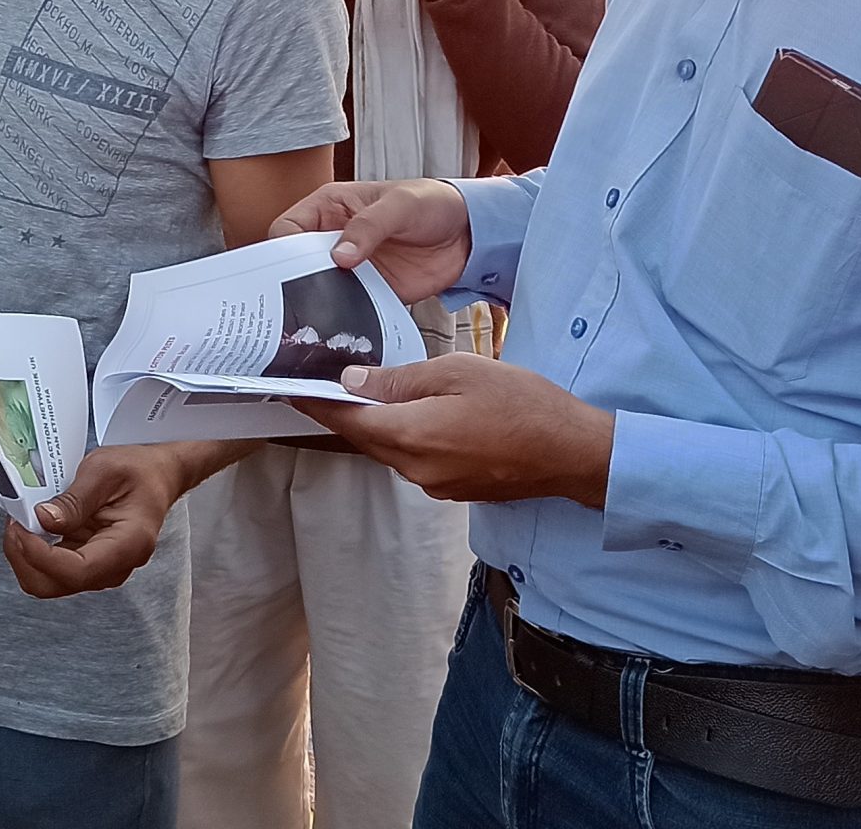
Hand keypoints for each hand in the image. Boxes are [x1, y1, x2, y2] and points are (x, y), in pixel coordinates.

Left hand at [3, 442, 250, 598]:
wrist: (157, 476)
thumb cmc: (138, 470)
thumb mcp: (104, 470)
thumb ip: (74, 499)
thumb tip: (42, 520)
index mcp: (128, 545)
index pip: (78, 571)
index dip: (41, 556)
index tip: (20, 529)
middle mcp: (114, 567)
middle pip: (56, 586)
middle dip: (25, 559)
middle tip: (14, 523)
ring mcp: (100, 569)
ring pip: (49, 582)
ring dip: (25, 556)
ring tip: (20, 521)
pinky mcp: (86, 563)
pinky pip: (52, 569)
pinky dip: (34, 552)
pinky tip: (31, 526)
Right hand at [270, 177, 471, 302]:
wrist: (471, 234)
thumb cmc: (432, 203)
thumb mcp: (399, 206)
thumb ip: (368, 227)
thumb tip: (338, 255)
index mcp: (328, 208)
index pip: (287, 229)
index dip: (280, 249)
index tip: (285, 269)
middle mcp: (332, 239)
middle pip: (294, 263)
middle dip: (291, 282)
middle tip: (293, 302)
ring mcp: (349, 268)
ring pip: (317, 290)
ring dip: (316, 304)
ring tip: (315, 320)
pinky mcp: (369, 292)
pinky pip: (347, 308)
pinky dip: (344, 319)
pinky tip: (342, 328)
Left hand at [289, 355, 613, 507]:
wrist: (574, 452)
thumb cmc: (522, 404)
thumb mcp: (458, 372)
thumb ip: (401, 380)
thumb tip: (353, 382)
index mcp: (410, 436)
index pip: (345, 419)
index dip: (313, 402)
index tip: (286, 388)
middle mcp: (414, 468)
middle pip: (363, 437)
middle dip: (339, 412)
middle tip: (316, 385)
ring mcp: (435, 483)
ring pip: (388, 449)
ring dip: (373, 425)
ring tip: (360, 393)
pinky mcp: (454, 487)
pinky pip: (414, 459)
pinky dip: (401, 437)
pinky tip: (408, 416)